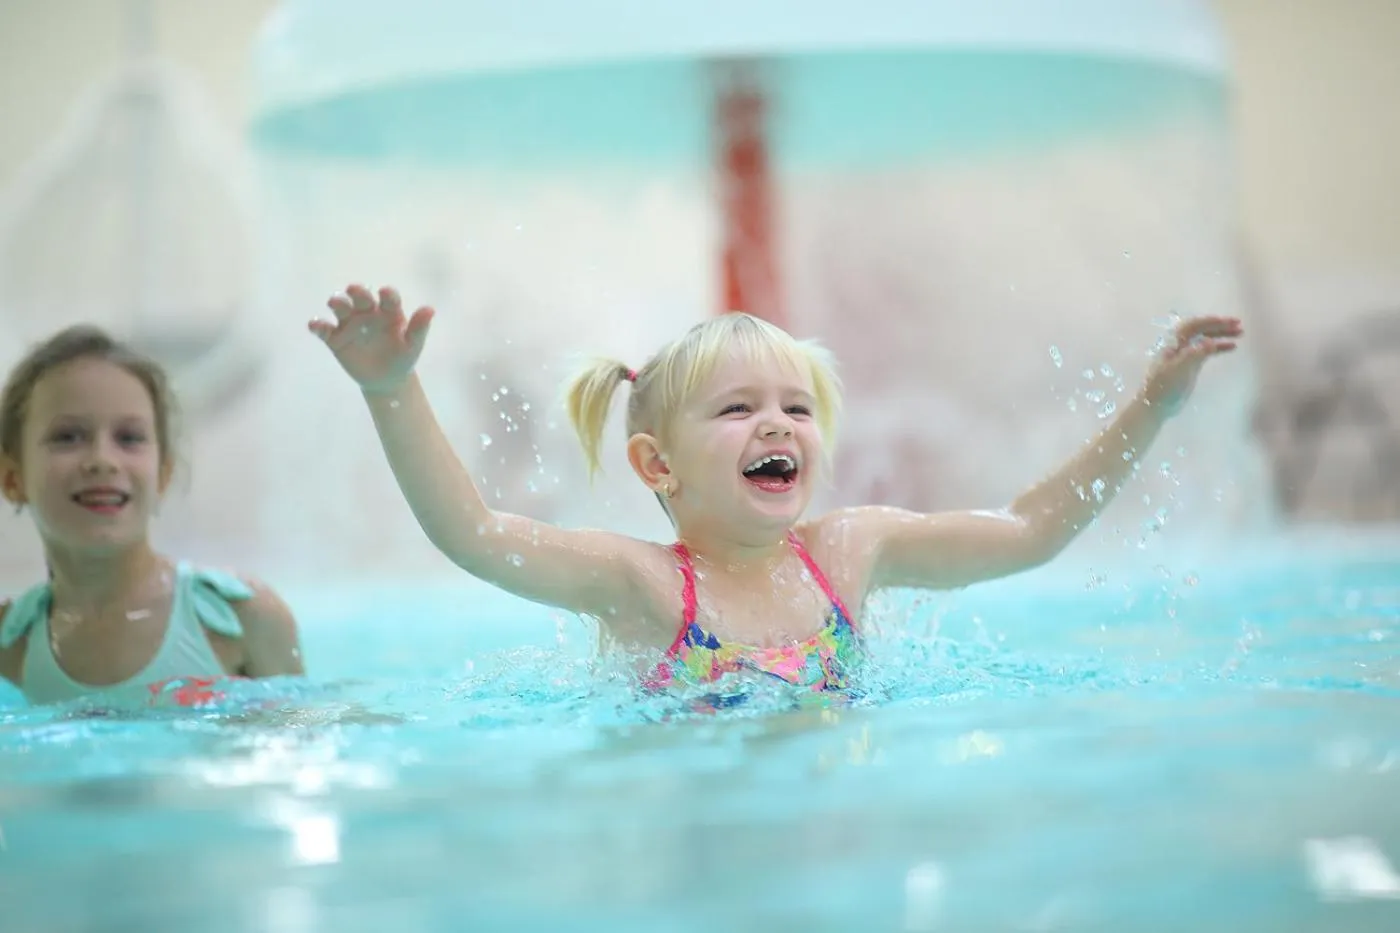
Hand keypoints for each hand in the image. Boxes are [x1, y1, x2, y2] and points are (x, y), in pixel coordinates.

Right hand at [310, 284, 434, 394]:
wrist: (386, 380)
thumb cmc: (402, 357)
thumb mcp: (413, 345)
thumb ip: (419, 328)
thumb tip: (430, 309)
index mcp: (389, 311)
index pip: (388, 298)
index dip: (387, 294)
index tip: (385, 293)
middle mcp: (368, 312)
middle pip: (361, 297)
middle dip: (357, 292)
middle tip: (354, 290)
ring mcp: (350, 323)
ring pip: (341, 308)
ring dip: (337, 302)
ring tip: (335, 302)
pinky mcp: (335, 338)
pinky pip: (324, 330)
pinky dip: (318, 326)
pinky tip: (315, 325)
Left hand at [1142, 315, 1242, 417]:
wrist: (1156, 405)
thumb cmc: (1165, 386)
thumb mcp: (1180, 369)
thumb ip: (1195, 354)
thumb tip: (1211, 341)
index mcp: (1172, 342)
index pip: (1193, 325)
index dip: (1210, 322)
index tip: (1228, 322)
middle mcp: (1179, 344)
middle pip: (1200, 329)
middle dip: (1219, 326)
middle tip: (1239, 324)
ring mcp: (1185, 354)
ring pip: (1205, 339)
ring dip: (1221, 334)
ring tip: (1240, 333)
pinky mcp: (1191, 364)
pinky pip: (1206, 350)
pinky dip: (1218, 347)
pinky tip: (1232, 347)